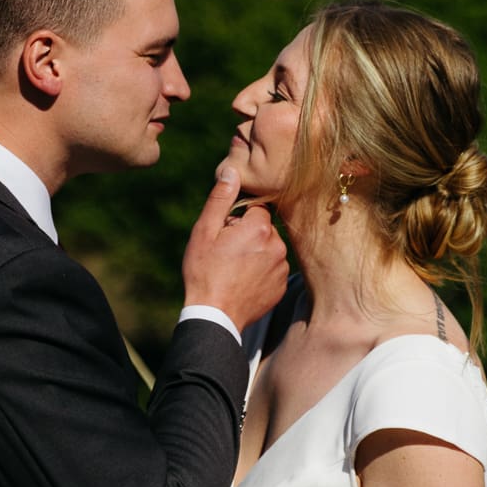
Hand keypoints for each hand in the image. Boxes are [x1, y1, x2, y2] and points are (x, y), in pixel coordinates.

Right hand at [181, 165, 287, 333]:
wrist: (214, 315)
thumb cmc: (204, 272)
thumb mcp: (205, 231)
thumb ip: (221, 199)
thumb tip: (232, 170)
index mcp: (260, 228)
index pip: (256, 209)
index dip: (237, 220)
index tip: (224, 234)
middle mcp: (278, 246)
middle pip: (264, 229)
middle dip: (248, 236)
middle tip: (226, 253)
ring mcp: (282, 269)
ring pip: (269, 250)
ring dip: (255, 254)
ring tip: (233, 270)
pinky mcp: (282, 287)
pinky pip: (273, 270)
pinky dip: (261, 273)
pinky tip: (242, 282)